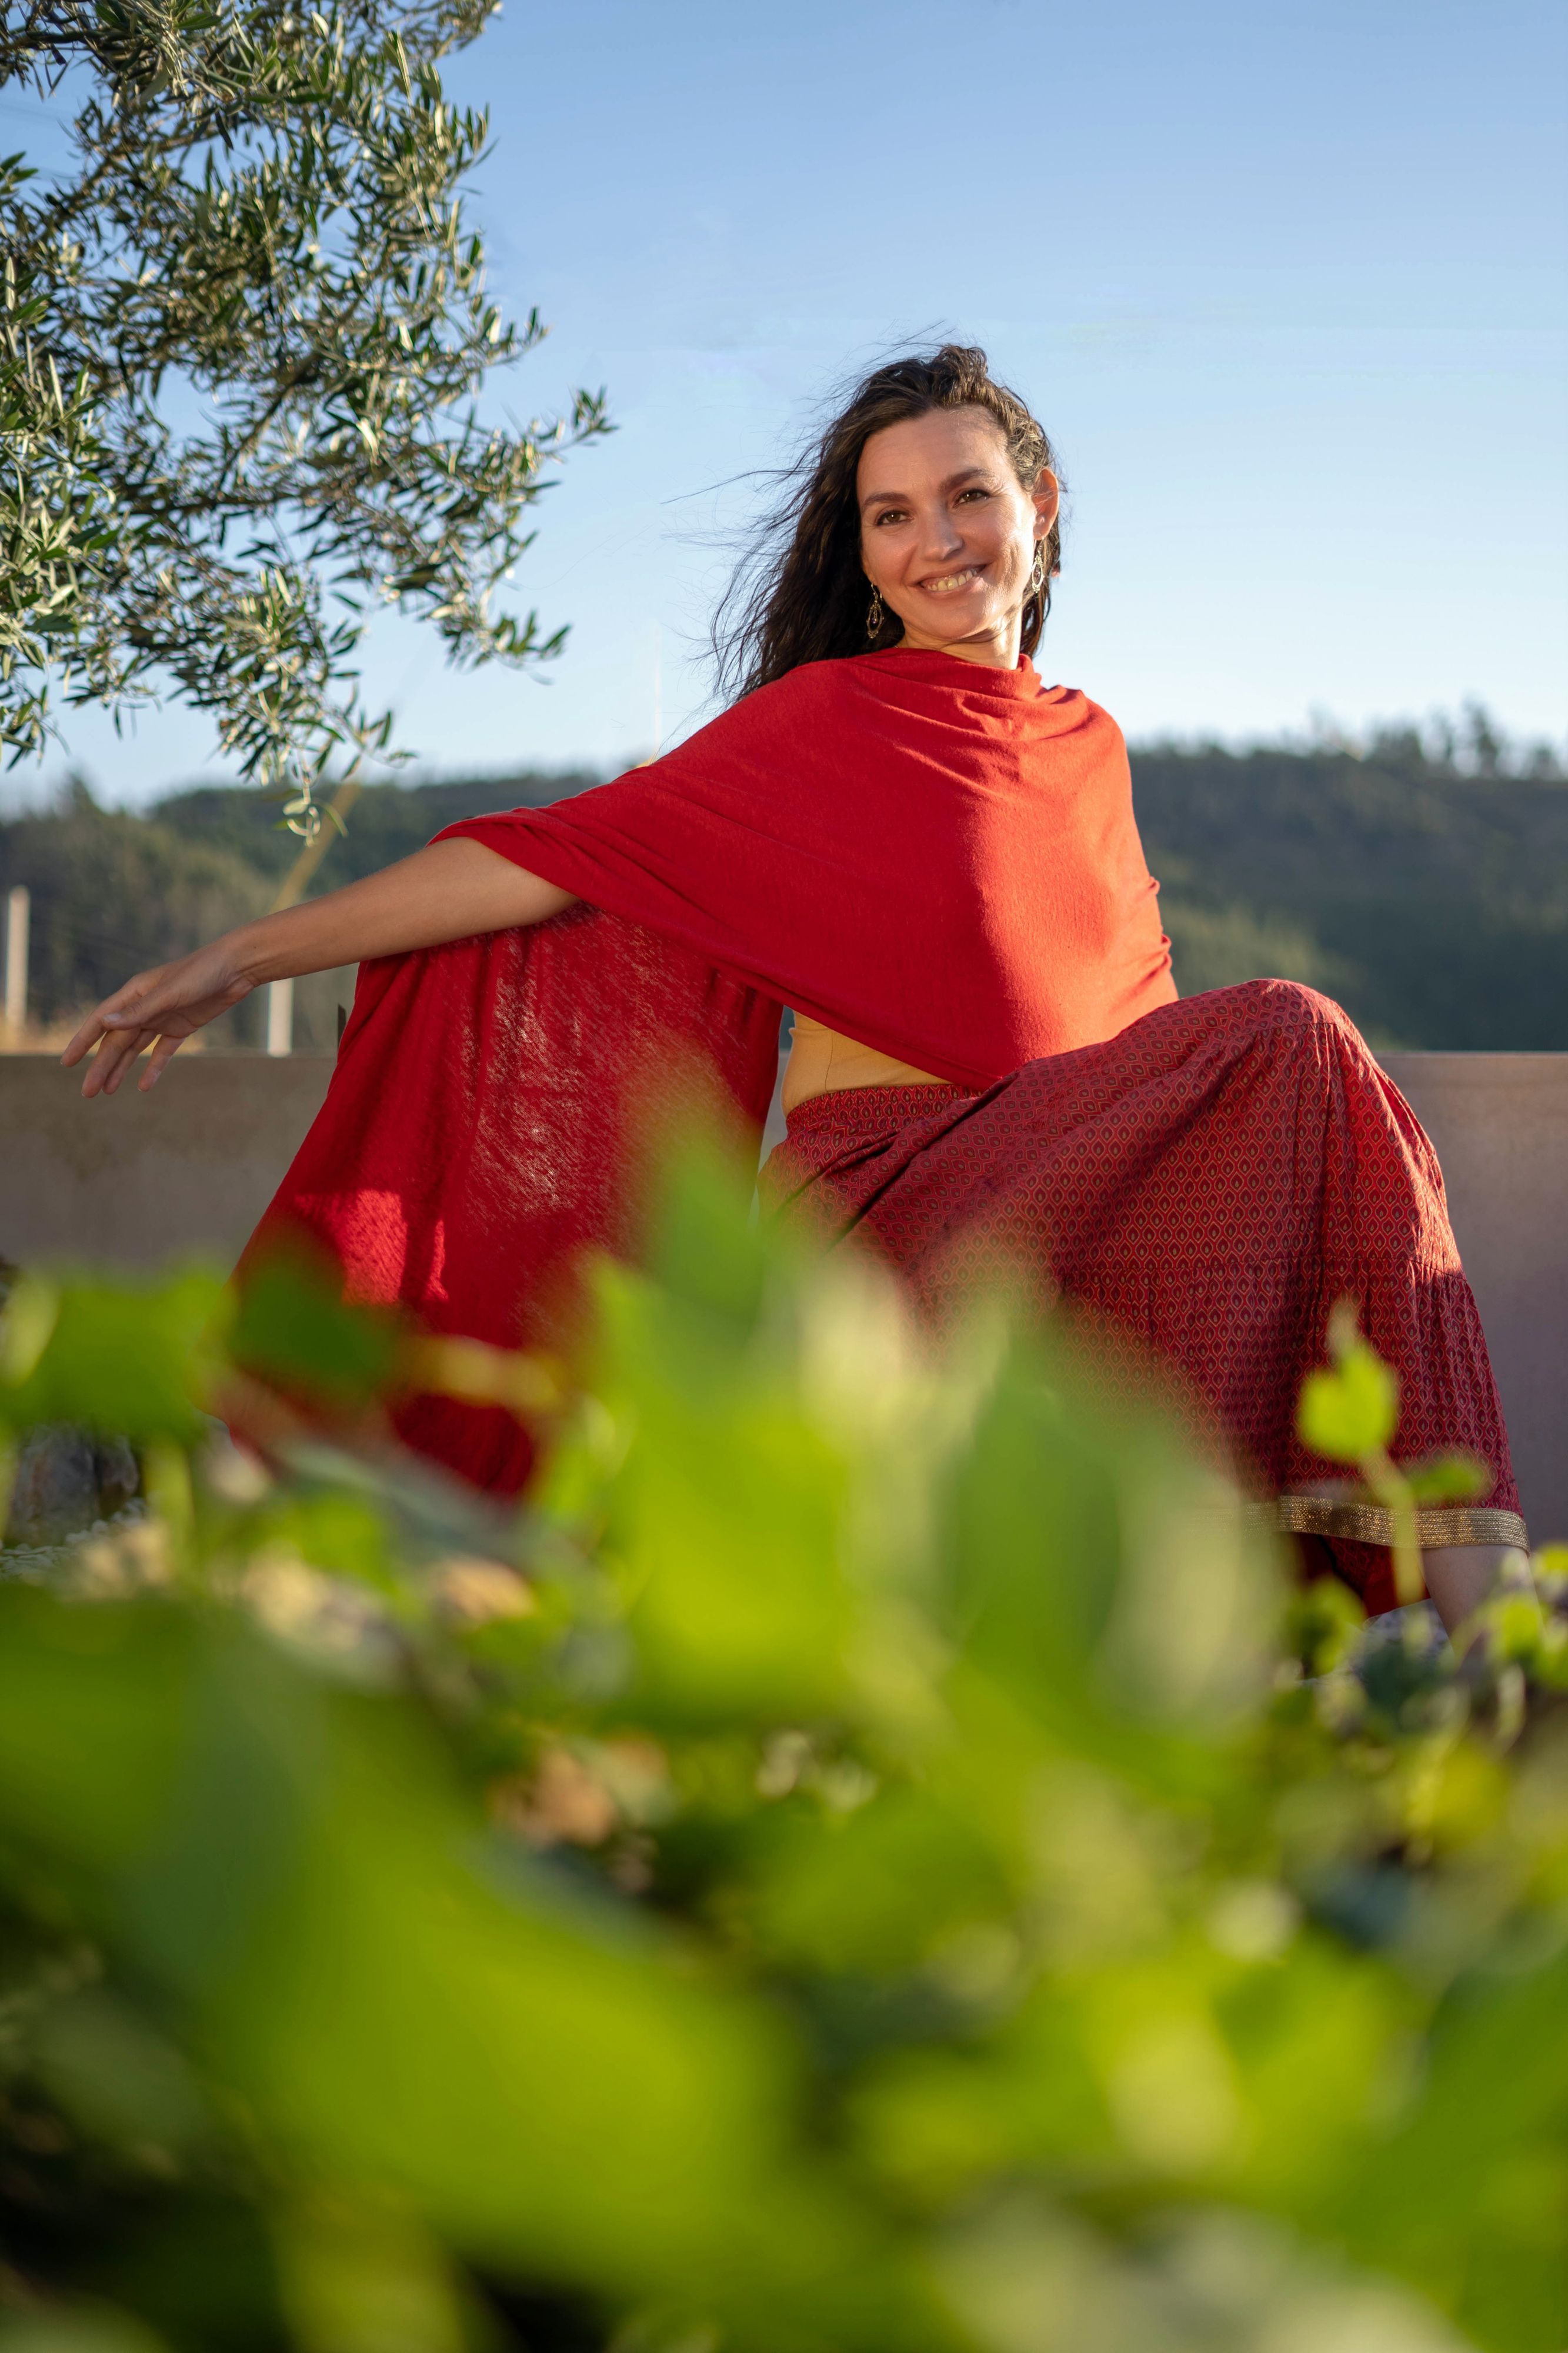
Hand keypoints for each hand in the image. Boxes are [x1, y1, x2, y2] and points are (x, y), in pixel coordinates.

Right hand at [63, 937, 254, 1095]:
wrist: (237, 968)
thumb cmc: (202, 973)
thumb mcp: (170, 993)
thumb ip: (140, 1011)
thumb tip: (105, 1023)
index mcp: (135, 993)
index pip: (101, 1021)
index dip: (83, 1042)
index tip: (67, 1062)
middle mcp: (145, 1006)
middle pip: (116, 1041)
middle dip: (101, 1066)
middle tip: (88, 1092)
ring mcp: (163, 1017)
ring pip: (135, 1049)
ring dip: (121, 1069)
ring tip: (107, 1091)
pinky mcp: (182, 1027)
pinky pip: (162, 1051)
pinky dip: (153, 1068)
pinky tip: (143, 1085)